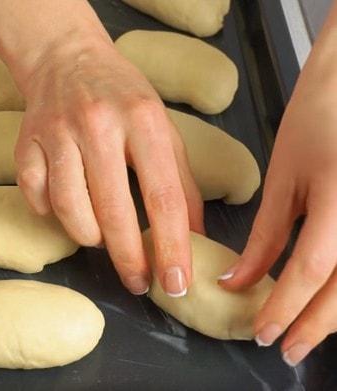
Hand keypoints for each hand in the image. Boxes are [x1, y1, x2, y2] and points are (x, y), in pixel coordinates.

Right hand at [13, 39, 203, 295]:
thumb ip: (181, 182)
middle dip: (127, 258)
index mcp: (143, 120)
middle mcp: (98, 124)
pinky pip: (36, 196)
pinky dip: (50, 213)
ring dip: (88, 236)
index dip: (171, 245)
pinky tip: (64, 207)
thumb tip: (194, 238)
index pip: (163, 195)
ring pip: (68, 208)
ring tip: (101, 237)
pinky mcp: (26, 142)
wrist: (66, 58)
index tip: (177, 282)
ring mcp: (56, 133)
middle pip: (112, 210)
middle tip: (137, 282)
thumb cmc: (122, 97)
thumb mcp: (163, 128)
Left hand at [218, 5, 336, 364]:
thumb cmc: (318, 123)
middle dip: (314, 328)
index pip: (309, 273)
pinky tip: (330, 302)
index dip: (284, 309)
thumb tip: (237, 281)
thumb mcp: (285, 180)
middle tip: (285, 349)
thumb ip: (265, 237)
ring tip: (307, 333)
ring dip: (335, 316)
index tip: (261, 334)